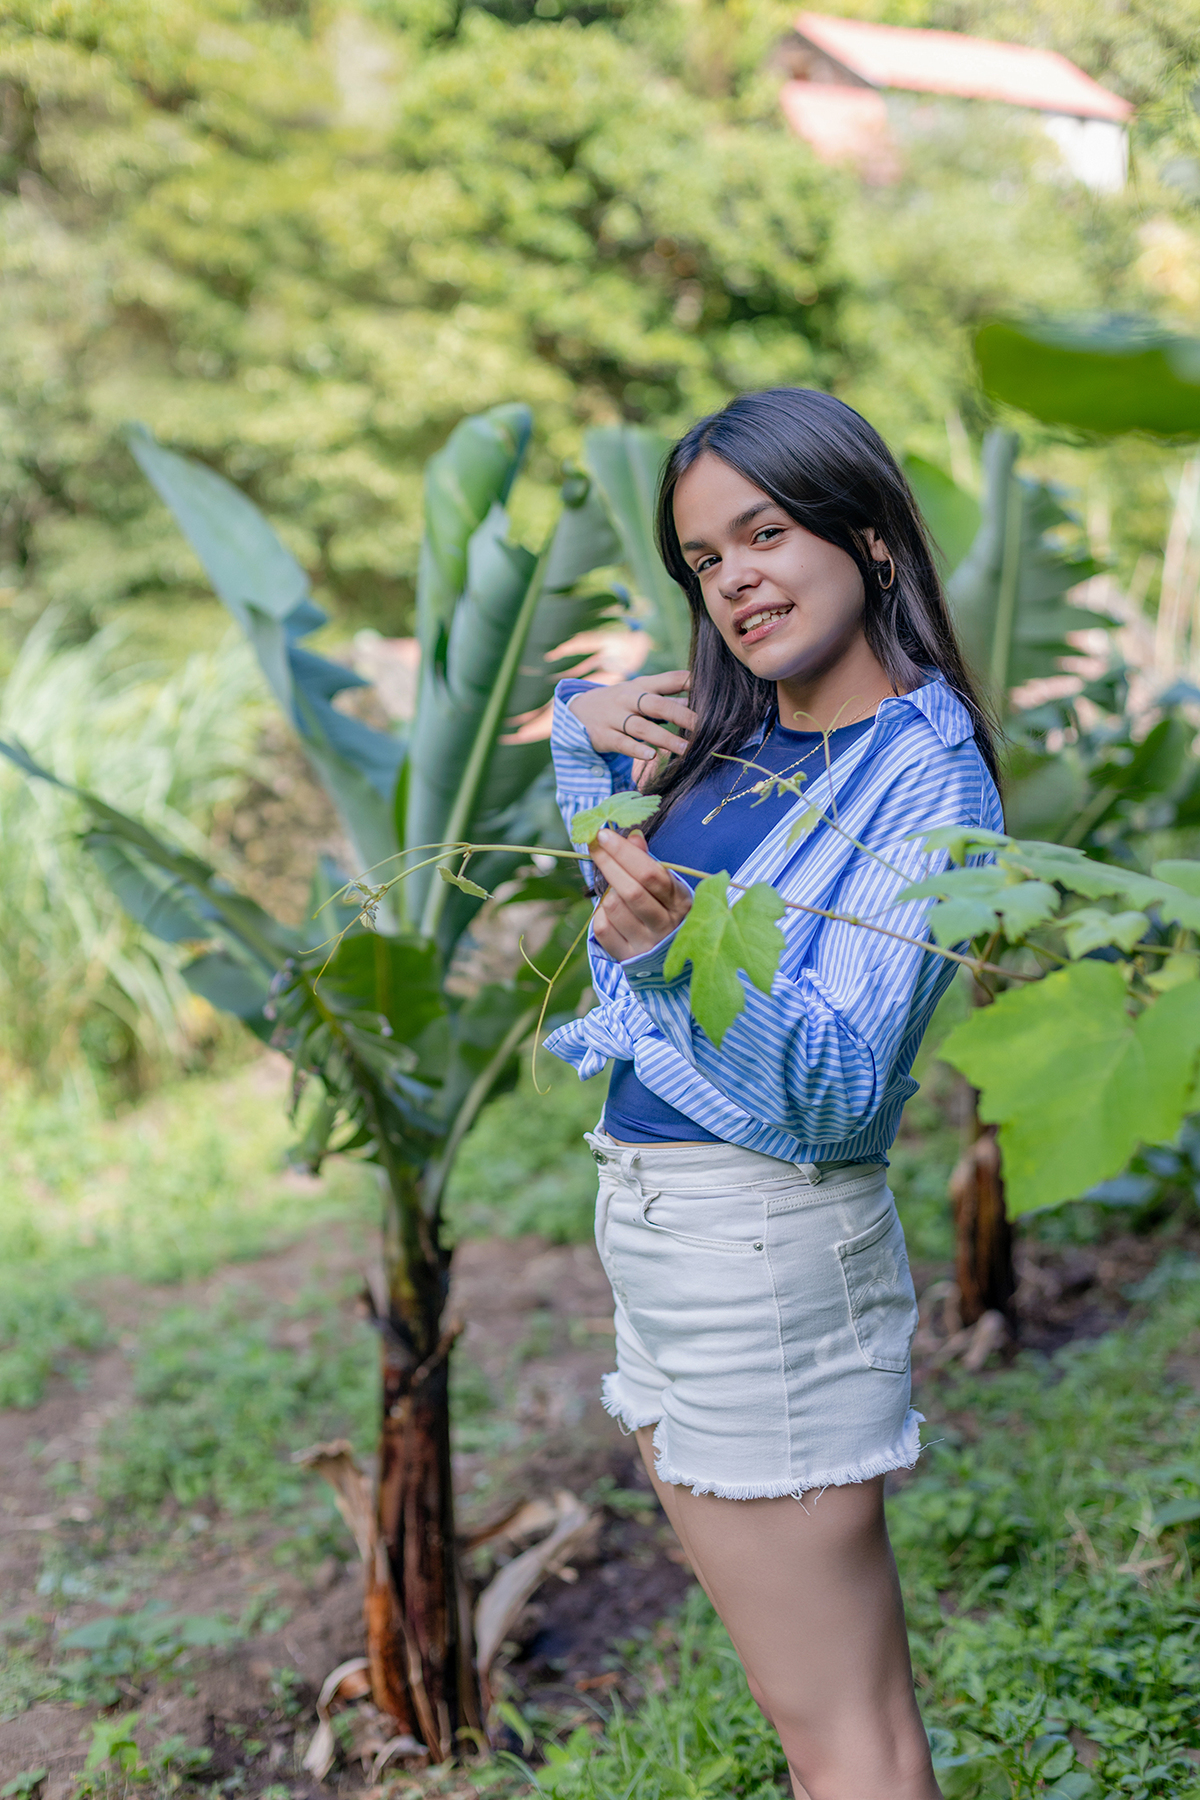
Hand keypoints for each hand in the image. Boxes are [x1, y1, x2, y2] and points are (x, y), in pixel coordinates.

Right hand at [569, 671, 695, 769]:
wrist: (577, 710)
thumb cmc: (621, 703)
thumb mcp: (641, 695)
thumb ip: (669, 699)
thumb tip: (701, 702)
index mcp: (643, 685)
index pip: (670, 679)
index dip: (690, 683)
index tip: (713, 692)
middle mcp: (629, 698)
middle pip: (657, 705)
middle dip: (681, 715)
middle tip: (703, 728)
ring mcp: (614, 717)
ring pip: (641, 727)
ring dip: (664, 738)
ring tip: (685, 749)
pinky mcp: (603, 735)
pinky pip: (621, 743)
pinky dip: (636, 750)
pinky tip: (651, 756)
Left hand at [590, 829, 691, 960]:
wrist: (668, 955)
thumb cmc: (664, 910)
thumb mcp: (666, 886)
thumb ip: (648, 861)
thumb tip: (632, 836)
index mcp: (680, 902)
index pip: (651, 874)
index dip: (624, 852)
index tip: (604, 835)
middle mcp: (667, 925)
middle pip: (631, 891)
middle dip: (609, 863)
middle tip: (594, 847)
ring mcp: (647, 944)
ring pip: (614, 907)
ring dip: (607, 893)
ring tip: (613, 890)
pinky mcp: (628, 957)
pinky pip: (602, 928)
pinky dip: (600, 914)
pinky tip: (610, 912)